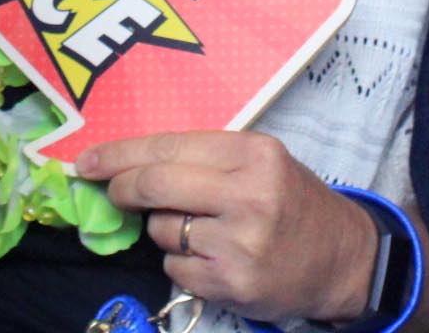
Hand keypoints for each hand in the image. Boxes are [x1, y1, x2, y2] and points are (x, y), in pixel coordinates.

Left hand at [77, 131, 374, 322]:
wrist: (341, 258)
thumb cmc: (291, 201)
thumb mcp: (260, 162)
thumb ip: (203, 159)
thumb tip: (128, 164)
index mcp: (252, 153)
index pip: (168, 147)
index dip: (119, 154)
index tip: (87, 161)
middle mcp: (248, 194)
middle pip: (155, 185)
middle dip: (122, 188)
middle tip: (113, 192)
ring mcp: (240, 242)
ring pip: (162, 230)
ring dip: (163, 230)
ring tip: (198, 229)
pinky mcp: (232, 282)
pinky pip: (175, 268)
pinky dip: (181, 263)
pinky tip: (211, 257)